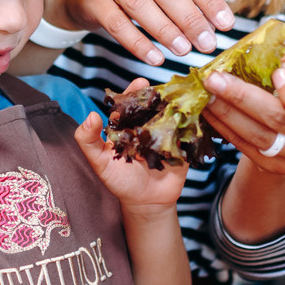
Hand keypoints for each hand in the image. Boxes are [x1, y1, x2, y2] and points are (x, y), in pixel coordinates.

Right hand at [49, 0, 232, 64]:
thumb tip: (216, 25)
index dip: (210, 0)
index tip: (226, 24)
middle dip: (191, 18)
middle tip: (207, 43)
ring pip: (142, 4)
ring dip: (166, 29)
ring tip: (183, 50)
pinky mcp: (93, 0)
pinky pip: (117, 24)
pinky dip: (138, 43)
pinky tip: (155, 57)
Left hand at [73, 92, 186, 208]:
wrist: (147, 202)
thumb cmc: (120, 181)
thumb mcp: (99, 162)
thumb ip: (88, 140)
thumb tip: (91, 116)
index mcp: (127, 125)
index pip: (130, 103)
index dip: (134, 91)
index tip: (140, 83)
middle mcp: (147, 125)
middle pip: (154, 104)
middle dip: (160, 94)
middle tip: (165, 87)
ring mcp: (166, 134)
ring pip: (173, 115)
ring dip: (178, 105)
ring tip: (182, 97)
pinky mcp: (182, 145)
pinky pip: (189, 132)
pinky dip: (193, 122)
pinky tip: (196, 113)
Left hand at [202, 49, 284, 176]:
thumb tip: (276, 65)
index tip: (274, 73)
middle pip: (276, 120)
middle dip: (241, 97)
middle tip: (213, 79)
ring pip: (256, 136)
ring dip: (226, 113)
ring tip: (206, 95)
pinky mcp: (273, 166)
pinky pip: (245, 146)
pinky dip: (224, 128)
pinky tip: (210, 111)